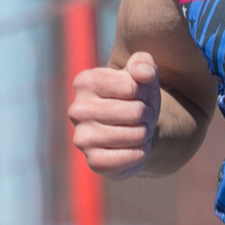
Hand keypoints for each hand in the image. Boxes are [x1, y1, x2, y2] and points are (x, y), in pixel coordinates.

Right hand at [71, 52, 162, 177]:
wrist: (133, 127)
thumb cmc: (136, 95)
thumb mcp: (143, 72)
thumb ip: (144, 63)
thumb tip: (144, 73)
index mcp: (85, 82)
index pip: (132, 87)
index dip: (145, 92)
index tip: (138, 94)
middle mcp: (77, 110)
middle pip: (135, 112)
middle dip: (147, 114)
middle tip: (141, 115)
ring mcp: (82, 138)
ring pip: (135, 135)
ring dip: (145, 133)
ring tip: (137, 129)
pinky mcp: (93, 161)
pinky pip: (127, 158)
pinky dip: (139, 153)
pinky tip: (133, 148)